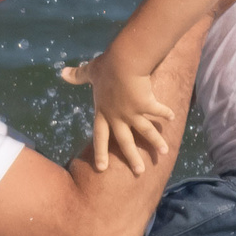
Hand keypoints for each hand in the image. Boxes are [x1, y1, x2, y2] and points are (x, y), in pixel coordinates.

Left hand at [61, 49, 173, 174]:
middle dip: (132, 158)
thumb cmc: (106, 67)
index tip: (101, 168)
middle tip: (139, 172)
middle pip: (125, 141)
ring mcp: (133, 113)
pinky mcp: (146, 105)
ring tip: (164, 153)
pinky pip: (157, 111)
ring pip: (145, 132)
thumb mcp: (90, 71)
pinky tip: (173, 118)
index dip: (100, 152)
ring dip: (156, 142)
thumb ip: (78, 75)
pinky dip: (165, 113)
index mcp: (103, 111)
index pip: (99, 136)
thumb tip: (62, 72)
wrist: (123, 62)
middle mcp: (118, 117)